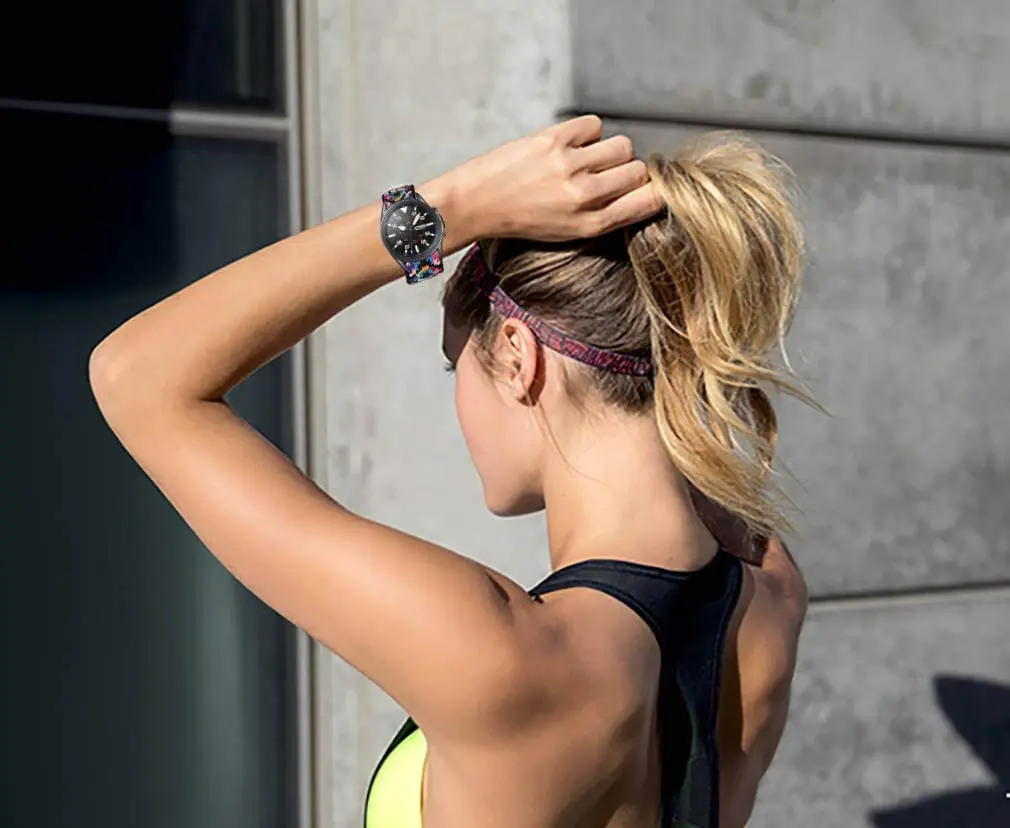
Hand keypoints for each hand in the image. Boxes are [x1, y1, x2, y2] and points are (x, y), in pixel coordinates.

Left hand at [444, 115, 663, 241]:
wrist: (477, 203)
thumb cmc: (522, 218)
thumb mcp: (568, 231)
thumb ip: (605, 214)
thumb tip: (641, 189)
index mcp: (590, 225)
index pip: (648, 202)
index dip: (652, 191)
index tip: (644, 187)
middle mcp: (584, 197)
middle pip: (638, 170)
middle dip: (628, 170)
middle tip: (604, 173)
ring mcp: (569, 166)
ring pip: (622, 145)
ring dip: (610, 150)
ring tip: (587, 159)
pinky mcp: (554, 140)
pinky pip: (594, 125)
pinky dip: (588, 132)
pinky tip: (572, 144)